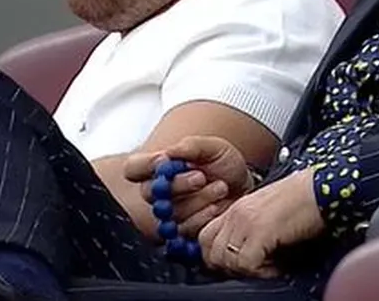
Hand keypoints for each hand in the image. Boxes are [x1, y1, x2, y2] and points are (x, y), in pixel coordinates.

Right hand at [125, 136, 253, 235]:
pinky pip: (184, 230)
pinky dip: (203, 217)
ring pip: (170, 213)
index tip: (164, 159)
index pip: (133, 168)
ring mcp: (170, 213)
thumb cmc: (224, 164)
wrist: (245, 187)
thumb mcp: (213, 147)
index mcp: (158, 168)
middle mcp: (159, 192)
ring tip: (220, 188)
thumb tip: (169, 153)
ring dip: (197, 200)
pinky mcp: (184, 232)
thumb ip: (191, 146)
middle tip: (201, 177)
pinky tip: (217, 207)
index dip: (144, 165)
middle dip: (177, 185)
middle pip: (150, 193)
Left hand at [197, 168, 323, 277]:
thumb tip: (240, 257)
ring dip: (246, 270)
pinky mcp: (260, 230)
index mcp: (236, 208)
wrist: (321, 188)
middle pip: (210, 252)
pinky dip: (262, 271)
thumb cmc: (303, 201)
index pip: (205, 237)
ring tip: (269, 264)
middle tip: (254, 267)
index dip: (218, 256)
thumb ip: (249, 229)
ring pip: (225, 260)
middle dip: (230, 267)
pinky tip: (278, 264)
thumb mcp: (267, 214)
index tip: (239, 263)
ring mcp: (246, 220)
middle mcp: (236, 213)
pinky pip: (246, 263)